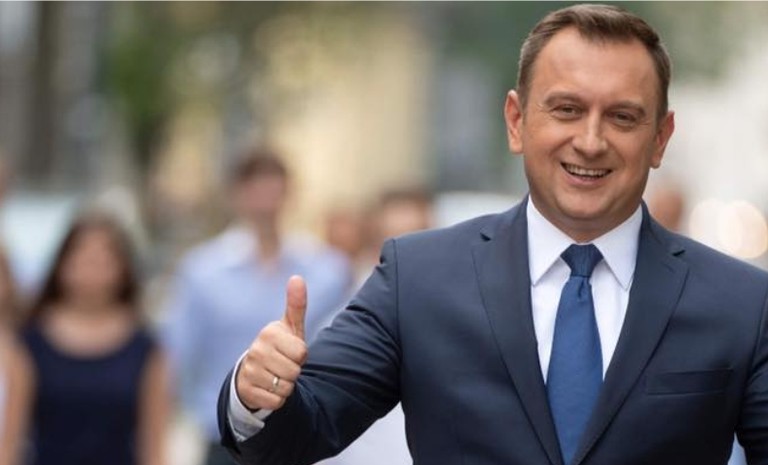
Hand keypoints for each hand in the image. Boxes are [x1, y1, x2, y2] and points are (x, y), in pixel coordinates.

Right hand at [235, 275, 308, 410]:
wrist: (254, 371)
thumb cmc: (279, 346)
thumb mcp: (290, 327)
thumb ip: (296, 304)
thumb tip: (297, 277)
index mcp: (269, 333)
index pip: (302, 353)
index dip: (301, 356)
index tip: (290, 351)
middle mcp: (256, 350)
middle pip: (295, 372)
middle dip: (294, 372)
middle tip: (283, 365)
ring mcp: (249, 371)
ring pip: (286, 388)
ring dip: (287, 386)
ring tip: (276, 376)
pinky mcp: (247, 391)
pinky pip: (276, 401)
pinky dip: (277, 399)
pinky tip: (269, 388)